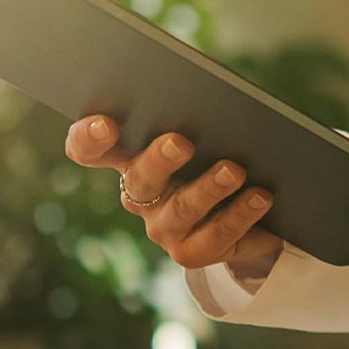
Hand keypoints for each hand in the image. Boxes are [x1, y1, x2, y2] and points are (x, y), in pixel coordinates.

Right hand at [63, 115, 284, 278]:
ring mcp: (163, 227)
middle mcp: (140, 195)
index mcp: (131, 157)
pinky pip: (215, 236)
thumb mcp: (205, 130)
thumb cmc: (218, 153)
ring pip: (182, 208)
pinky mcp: (192, 252)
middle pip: (140, 177)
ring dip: (209, 188)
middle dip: (160, 159)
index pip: (89, 149)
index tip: (105, 123)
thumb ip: (196, 114)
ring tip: (234, 170)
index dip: (88, 138)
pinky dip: (240, 214)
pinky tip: (260, 196)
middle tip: (181, 142)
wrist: (247, 210)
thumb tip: (213, 97)